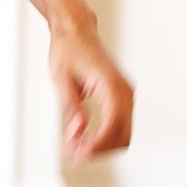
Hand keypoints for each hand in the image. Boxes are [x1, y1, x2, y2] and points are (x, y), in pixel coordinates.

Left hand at [49, 20, 134, 165]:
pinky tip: (83, 140)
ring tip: (74, 148)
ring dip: (102, 147)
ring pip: (123, 134)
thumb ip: (71, 106)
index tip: (78, 154)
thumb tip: (78, 131)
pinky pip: (119, 125)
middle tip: (72, 154)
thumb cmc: (68, 50)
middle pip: (122, 135)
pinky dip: (104, 137)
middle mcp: (124, 90)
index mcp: (111, 84)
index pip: (112, 124)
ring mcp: (125, 95)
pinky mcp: (120, 98)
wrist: (76, 31)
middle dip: (99, 150)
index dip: (97, 144)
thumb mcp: (61, 79)